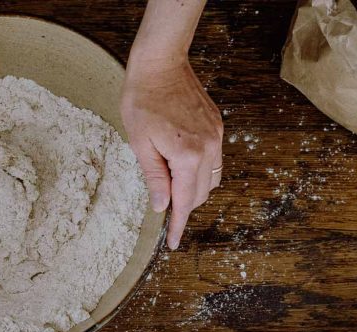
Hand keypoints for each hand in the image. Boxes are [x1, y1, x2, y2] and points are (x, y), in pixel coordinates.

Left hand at [122, 58, 222, 248]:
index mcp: (187, 155)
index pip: (185, 201)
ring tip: (172, 188)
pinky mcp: (217, 126)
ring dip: (194, 189)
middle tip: (165, 211)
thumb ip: (154, 177)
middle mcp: (208, 148)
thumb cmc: (142, 101)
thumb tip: (161, 205)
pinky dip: (200, 171)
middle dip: (185, 206)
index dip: (178, 225)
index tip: (173, 242)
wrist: (160, 64)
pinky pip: (213, 160)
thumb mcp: (140, 144)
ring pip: (211, 178)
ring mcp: (216, 136)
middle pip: (201, 193)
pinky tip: (182, 166)